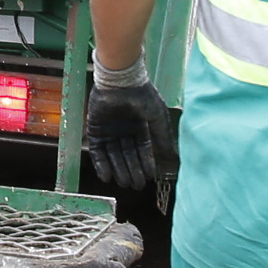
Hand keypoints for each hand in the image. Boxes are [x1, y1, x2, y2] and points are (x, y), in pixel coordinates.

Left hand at [83, 61, 165, 198]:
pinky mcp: (95, 129)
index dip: (145, 164)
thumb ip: (162, 136)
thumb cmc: (141, 95)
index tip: (149, 177)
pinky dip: (101, 164)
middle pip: (128, 155)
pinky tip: (107, 177)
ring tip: (124, 183)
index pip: (142, 150)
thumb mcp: (157, 116)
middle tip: (135, 186)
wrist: (120, 81)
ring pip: (113, 155)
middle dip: (132, 171)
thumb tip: (172, 156)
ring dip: (118, 170)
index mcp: (139, 126)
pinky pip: (98, 150)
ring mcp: (109, 130)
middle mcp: (124, 130)